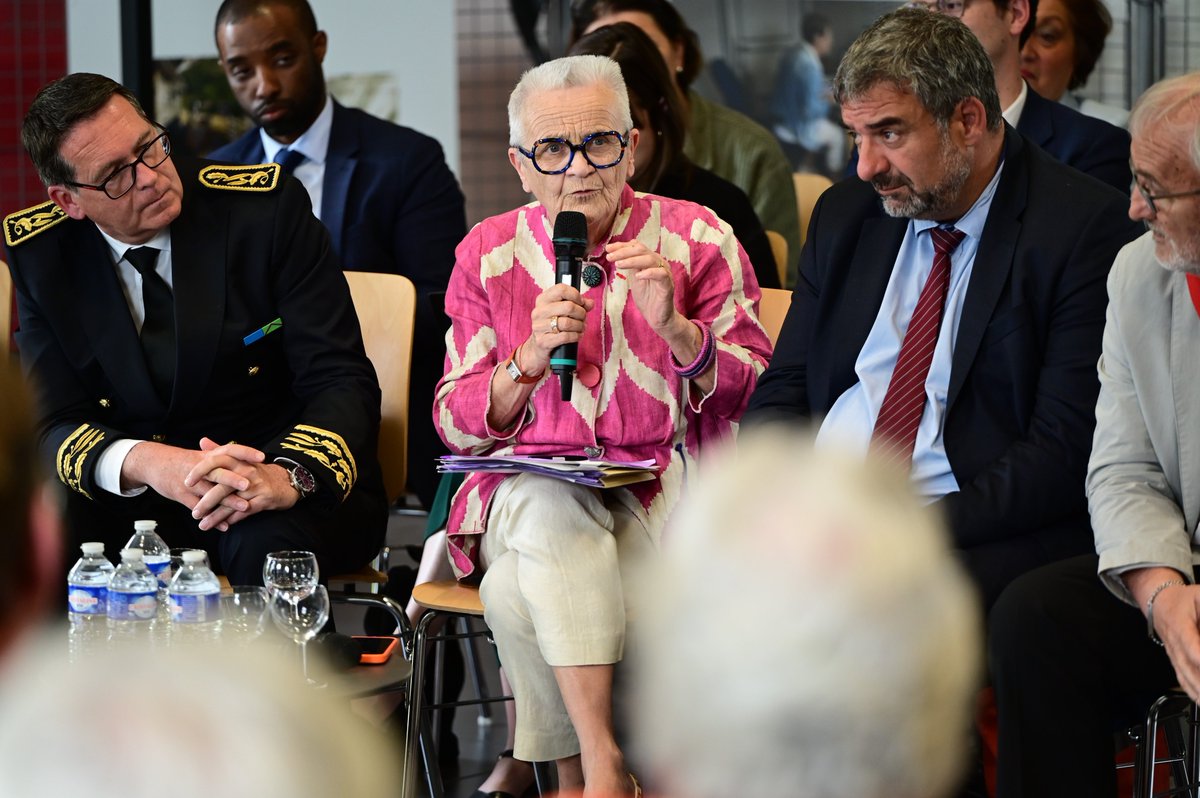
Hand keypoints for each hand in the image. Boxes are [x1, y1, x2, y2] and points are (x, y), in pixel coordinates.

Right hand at [121, 440, 252, 516]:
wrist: (152, 462)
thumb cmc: (180, 461)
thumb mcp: (199, 455)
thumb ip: (219, 458)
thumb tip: (243, 461)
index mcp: (207, 456)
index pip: (229, 449)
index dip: (245, 452)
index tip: (261, 456)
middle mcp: (200, 468)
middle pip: (218, 472)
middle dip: (234, 479)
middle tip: (251, 484)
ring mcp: (191, 483)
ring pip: (210, 492)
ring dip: (228, 501)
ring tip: (245, 507)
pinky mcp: (182, 496)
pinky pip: (198, 508)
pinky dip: (213, 518)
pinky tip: (225, 525)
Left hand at [187, 437, 299, 530]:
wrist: (286, 482)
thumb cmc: (258, 472)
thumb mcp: (241, 459)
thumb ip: (220, 450)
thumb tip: (202, 441)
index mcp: (239, 460)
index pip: (216, 461)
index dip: (199, 471)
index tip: (186, 482)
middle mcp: (247, 471)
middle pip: (222, 486)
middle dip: (206, 501)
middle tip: (194, 513)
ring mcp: (256, 486)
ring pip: (232, 503)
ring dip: (216, 516)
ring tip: (203, 525)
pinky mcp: (264, 500)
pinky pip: (245, 512)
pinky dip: (232, 520)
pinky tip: (222, 526)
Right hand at [524, 282, 594, 373]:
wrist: (538, 346)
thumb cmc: (552, 326)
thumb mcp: (562, 312)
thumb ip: (578, 305)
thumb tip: (590, 303)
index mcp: (542, 300)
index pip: (561, 289)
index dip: (576, 295)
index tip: (581, 302)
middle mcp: (539, 312)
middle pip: (568, 306)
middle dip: (581, 313)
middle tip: (583, 318)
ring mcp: (539, 327)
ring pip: (568, 323)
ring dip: (580, 326)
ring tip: (581, 328)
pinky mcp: (543, 341)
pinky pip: (566, 337)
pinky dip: (576, 336)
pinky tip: (577, 336)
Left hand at [607, 240, 678, 332]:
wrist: (657, 317)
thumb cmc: (647, 298)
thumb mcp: (634, 278)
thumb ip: (630, 265)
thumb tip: (617, 252)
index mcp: (650, 259)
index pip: (636, 247)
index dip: (621, 246)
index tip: (608, 248)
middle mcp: (659, 263)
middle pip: (641, 250)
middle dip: (623, 252)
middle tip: (610, 257)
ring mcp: (665, 273)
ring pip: (649, 259)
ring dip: (632, 261)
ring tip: (618, 265)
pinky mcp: (668, 285)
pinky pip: (661, 274)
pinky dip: (648, 273)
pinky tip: (637, 276)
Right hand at [1150, 584, 1199, 700]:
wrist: (1159, 603)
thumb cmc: (1183, 599)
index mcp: (1179, 626)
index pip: (1191, 646)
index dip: (1199, 658)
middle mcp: (1174, 644)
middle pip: (1189, 668)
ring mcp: (1174, 655)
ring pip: (1186, 678)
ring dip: (1199, 690)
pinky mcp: (1177, 662)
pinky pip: (1183, 681)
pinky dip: (1193, 693)